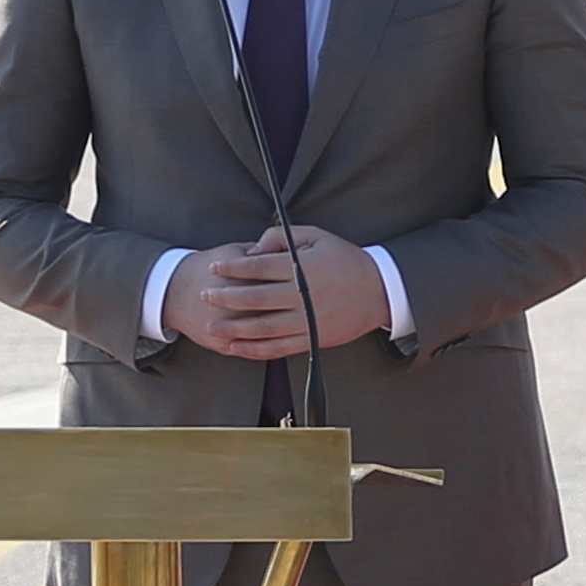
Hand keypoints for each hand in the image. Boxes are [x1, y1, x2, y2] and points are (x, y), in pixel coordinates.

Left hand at [171, 227, 389, 362]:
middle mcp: (303, 295)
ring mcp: (309, 320)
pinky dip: (256, 350)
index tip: (215, 269)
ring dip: (234, 328)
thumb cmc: (345, 260)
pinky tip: (238, 347)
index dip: (233, 268)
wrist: (380, 291)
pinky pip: (279, 347)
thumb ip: (282, 237)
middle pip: (255, 298)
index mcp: (303, 268)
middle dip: (226, 297)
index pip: (258, 268)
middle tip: (205, 296)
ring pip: (263, 327)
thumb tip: (252, 251)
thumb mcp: (317, 236)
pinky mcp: (314, 339)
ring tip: (212, 326)